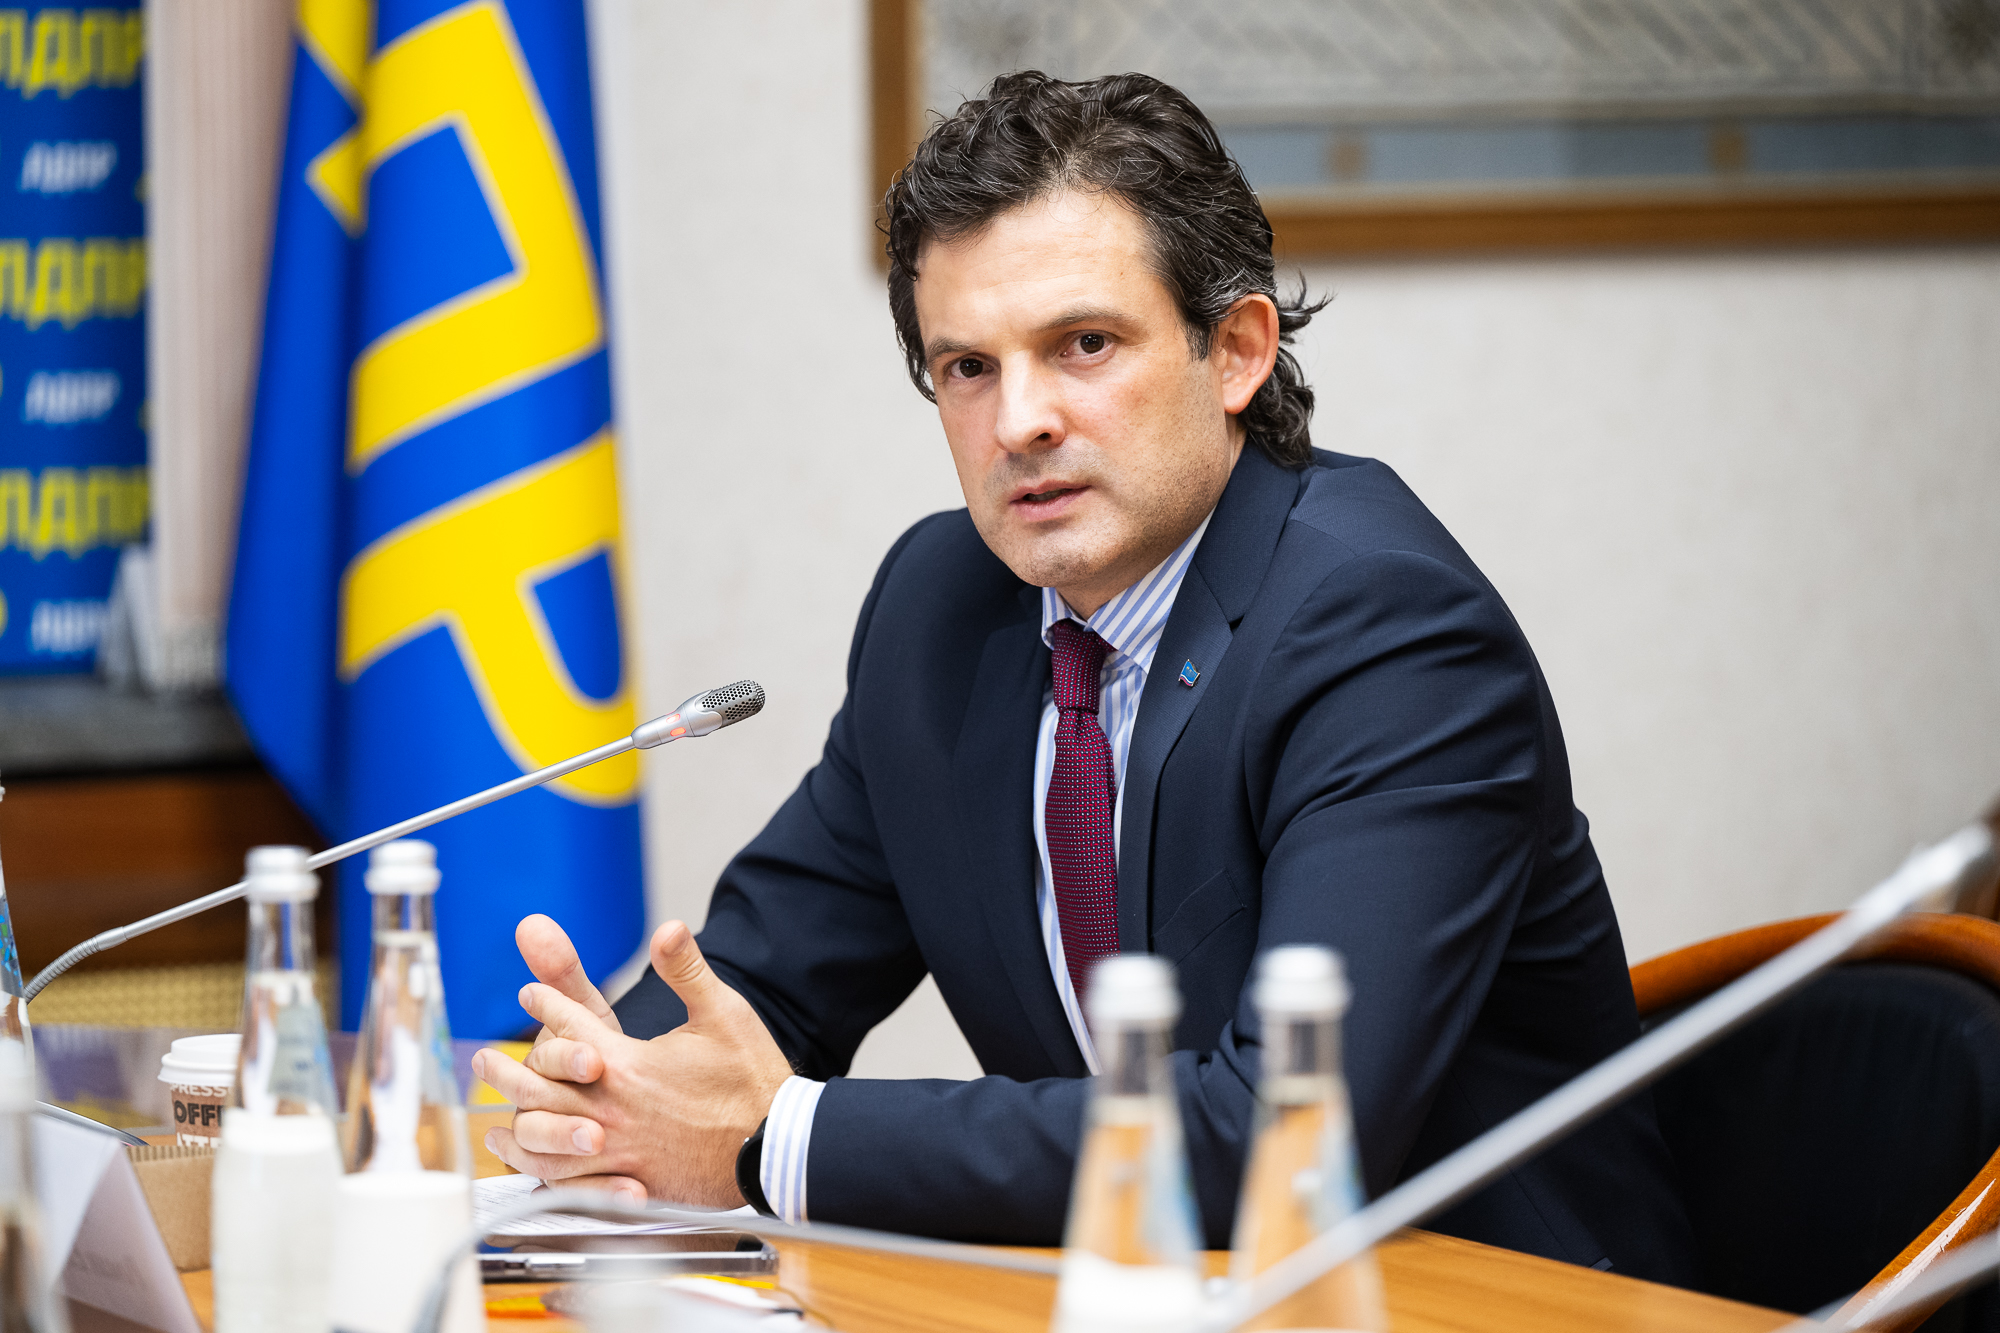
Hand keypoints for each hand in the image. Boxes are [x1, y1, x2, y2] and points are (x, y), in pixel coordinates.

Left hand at [476, 920, 794, 1207]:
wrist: (775, 1145)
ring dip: (515, 1120)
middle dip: (509, 1067)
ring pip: (546, 1135)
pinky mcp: (628, 1181)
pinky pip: (568, 1179)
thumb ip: (686, 970)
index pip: (571, 1023)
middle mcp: (611, 1105)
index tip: (528, 994)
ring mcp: (616, 1148)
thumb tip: (667, 927)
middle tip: (486, 1059)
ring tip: (493, 1113)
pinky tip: (529, 1167)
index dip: (545, 1004)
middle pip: (541, 1083)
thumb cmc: (751, 1078)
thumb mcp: (722, 1013)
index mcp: (627, 1061)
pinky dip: (540, 1170)